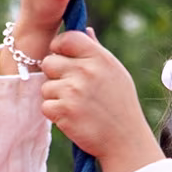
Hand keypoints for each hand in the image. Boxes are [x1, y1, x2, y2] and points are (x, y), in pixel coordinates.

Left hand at [41, 30, 162, 171]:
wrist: (125, 141)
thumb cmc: (121, 106)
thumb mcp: (116, 73)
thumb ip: (96, 51)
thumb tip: (85, 30)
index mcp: (99, 58)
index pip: (67, 39)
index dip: (59, 47)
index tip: (63, 58)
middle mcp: (85, 72)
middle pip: (49, 62)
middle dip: (55, 75)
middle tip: (70, 89)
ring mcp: (73, 92)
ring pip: (46, 87)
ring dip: (55, 97)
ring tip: (76, 106)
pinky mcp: (64, 112)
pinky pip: (46, 106)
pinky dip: (55, 114)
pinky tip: (72, 118)